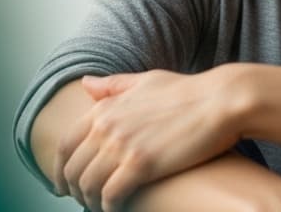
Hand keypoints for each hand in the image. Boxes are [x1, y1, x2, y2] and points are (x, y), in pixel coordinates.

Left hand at [54, 68, 246, 210]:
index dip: (59, 168)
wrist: (221, 102)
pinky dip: (108, 207)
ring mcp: (122, 146)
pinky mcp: (141, 165)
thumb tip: (86, 84)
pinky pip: (111, 195)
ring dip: (90, 200)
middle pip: (73, 168)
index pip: (66, 144)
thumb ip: (113, 86)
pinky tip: (115, 210)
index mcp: (105, 108)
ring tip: (99, 207)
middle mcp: (107, 126)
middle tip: (80, 200)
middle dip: (73, 189)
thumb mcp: (145, 81)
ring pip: (89, 184)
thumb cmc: (188, 92)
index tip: (63, 183)